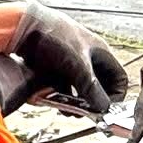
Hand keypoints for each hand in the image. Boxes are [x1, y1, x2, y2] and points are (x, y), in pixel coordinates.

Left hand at [9, 3, 127, 113]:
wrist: (23, 28)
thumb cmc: (55, 38)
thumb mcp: (78, 67)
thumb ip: (91, 89)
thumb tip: (104, 108)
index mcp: (100, 54)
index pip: (118, 79)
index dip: (116, 96)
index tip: (105, 110)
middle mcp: (88, 58)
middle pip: (99, 86)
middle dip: (94, 102)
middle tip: (87, 114)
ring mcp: (71, 62)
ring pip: (80, 88)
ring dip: (78, 102)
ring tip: (70, 111)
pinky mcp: (55, 67)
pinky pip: (64, 87)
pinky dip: (62, 96)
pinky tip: (56, 103)